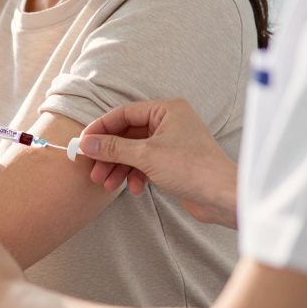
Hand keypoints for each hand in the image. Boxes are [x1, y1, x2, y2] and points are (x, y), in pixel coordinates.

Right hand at [81, 99, 237, 227]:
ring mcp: (171, 143)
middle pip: (127, 134)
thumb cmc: (192, 168)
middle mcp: (169, 122)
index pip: (123, 114)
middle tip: (93, 170)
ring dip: (119, 168)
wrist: (223, 197)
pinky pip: (145, 164)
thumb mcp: (146, 155)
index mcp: (166, 110)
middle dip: (109, 154)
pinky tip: (133, 189)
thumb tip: (86, 144)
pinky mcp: (173, 162)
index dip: (101, 129)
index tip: (83, 144)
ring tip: (106, 184)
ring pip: (134, 151)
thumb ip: (113, 148)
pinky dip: (136, 175)